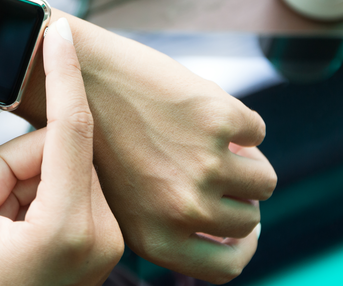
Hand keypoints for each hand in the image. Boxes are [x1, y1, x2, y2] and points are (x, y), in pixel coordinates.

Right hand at [0, 18, 122, 285]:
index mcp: (69, 229)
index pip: (71, 129)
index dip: (62, 73)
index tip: (59, 29)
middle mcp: (103, 232)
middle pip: (59, 150)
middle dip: (13, 165)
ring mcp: (108, 239)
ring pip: (63, 166)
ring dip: (22, 183)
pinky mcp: (104, 239)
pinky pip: (70, 186)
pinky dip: (36, 195)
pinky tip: (16, 230)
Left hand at [19, 22, 276, 283]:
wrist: (80, 76)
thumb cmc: (101, 137)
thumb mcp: (126, 200)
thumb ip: (172, 221)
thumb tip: (242, 226)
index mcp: (156, 239)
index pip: (227, 267)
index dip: (239, 245)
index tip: (241, 224)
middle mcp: (182, 211)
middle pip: (248, 220)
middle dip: (239, 195)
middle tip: (217, 166)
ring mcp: (203, 166)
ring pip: (262, 180)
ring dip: (246, 160)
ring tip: (215, 141)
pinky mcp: (217, 121)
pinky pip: (255, 132)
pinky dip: (238, 122)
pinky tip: (202, 110)